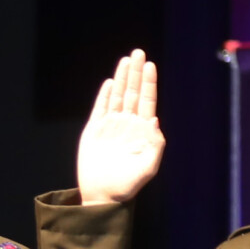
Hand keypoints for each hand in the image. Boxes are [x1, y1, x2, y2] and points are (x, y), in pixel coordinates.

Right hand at [77, 51, 164, 205]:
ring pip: (117, 96)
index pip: (147, 100)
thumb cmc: (128, 185)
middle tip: (138, 52)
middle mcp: (127, 124)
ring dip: (121, 78)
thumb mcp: (148, 167)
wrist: (103, 196)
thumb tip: (154, 119)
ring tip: (125, 60)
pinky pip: (99, 108)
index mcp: (142, 131)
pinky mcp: (93, 132)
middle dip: (135, 73)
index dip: (148, 82)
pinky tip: (109, 83)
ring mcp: (110, 126)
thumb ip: (156, 145)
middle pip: (132, 93)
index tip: (150, 65)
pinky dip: (104, 96)